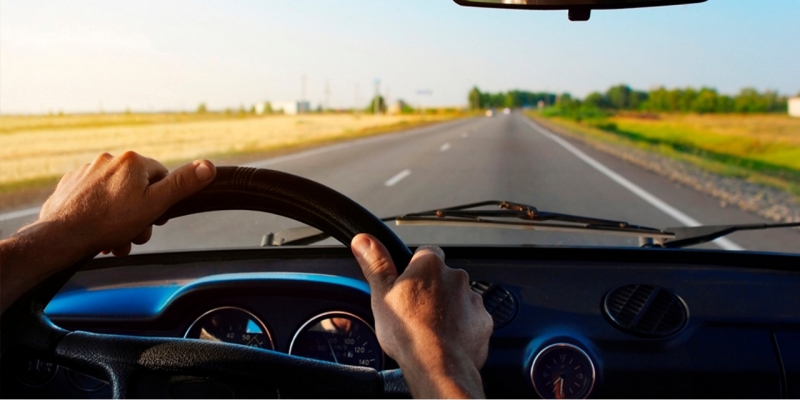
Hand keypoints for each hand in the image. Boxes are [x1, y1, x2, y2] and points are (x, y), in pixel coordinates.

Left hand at [2, 152, 215, 311]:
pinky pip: (95, 199)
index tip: (154, 218)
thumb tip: (209, 166)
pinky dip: (100, 214)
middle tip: (134, 235)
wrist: (61, 235)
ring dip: (121, 219)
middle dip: (140, 215)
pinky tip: (98, 231)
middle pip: (138, 189)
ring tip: (115, 239)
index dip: (162, 200)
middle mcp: (109, 160)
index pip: (161, 177)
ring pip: (116, 196)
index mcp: (133, 161)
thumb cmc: (109, 221)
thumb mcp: (155, 205)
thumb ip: (182, 184)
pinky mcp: (71, 185)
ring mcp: (87, 171)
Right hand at [351, 234, 492, 397]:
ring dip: (448, 308)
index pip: (425, 253)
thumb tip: (364, 240)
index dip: (415, 268)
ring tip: (431, 328)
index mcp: (430, 265)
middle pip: (443, 277)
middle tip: (416, 311)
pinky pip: (471, 319)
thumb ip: (376, 264)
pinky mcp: (483, 321)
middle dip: (433, 290)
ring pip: (458, 298)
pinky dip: (462, 326)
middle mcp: (456, 277)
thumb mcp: (381, 294)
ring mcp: (472, 299)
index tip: (407, 283)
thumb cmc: (409, 332)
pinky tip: (447, 339)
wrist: (438, 365)